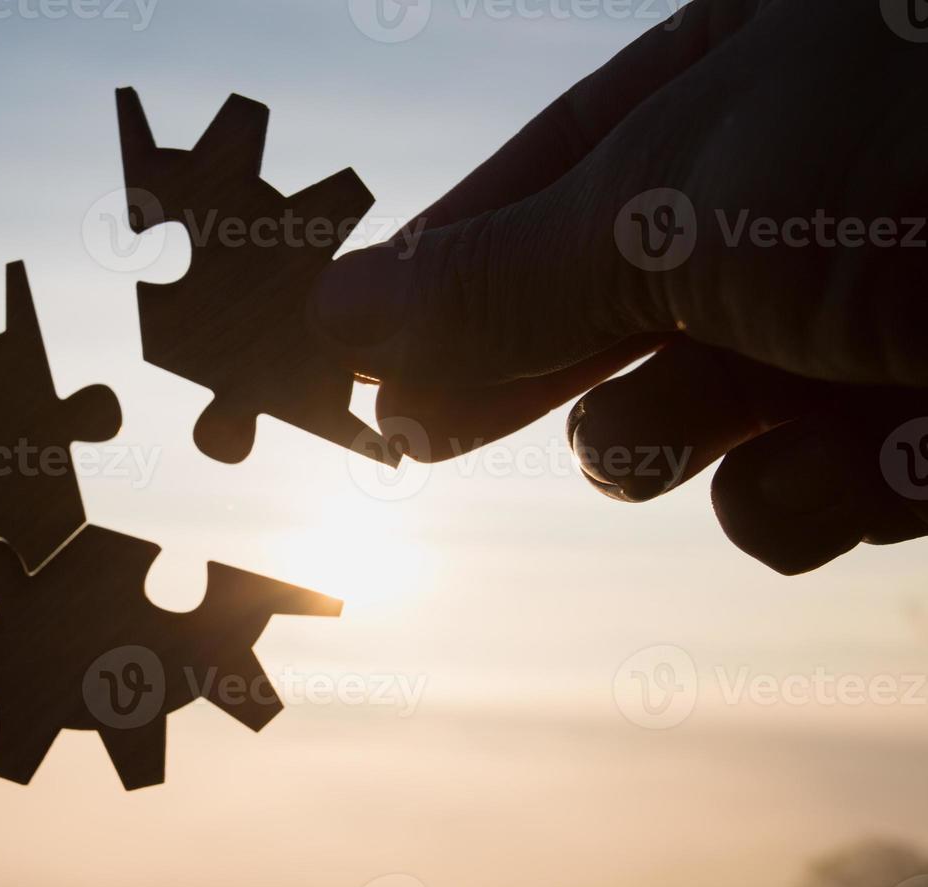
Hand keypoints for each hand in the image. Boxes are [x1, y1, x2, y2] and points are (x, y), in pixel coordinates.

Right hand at [313, 0, 927, 573]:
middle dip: (519, 372)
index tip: (354, 342)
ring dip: (679, 440)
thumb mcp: (675, 205)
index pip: (548, 176)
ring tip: (687, 427)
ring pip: (701, 419)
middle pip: (605, 303)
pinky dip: (826, 498)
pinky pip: (812, 495)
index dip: (445, 264)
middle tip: (409, 432)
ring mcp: (872, 306)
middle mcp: (805, 184)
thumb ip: (499, 272)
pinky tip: (890, 466)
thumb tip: (333, 309)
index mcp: (747, 68)